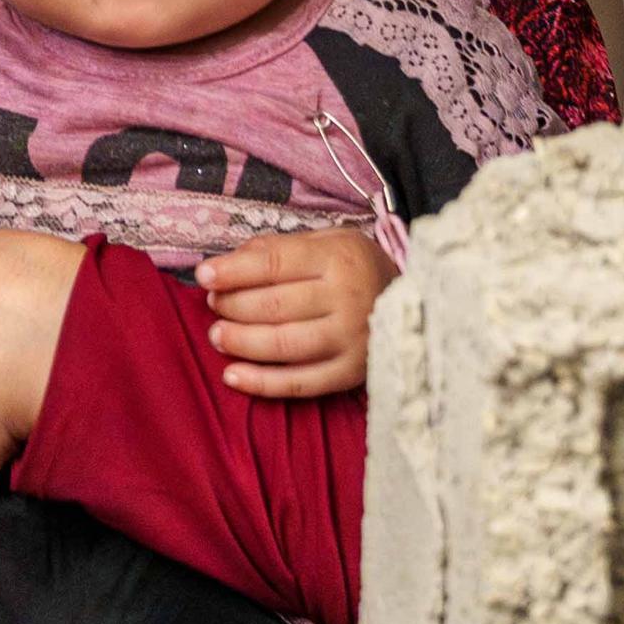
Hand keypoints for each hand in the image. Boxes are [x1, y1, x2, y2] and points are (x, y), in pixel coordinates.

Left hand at [195, 226, 391, 397]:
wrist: (419, 303)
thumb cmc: (357, 268)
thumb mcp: (329, 241)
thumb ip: (280, 247)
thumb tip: (228, 263)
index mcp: (339, 257)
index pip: (274, 263)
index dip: (233, 271)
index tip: (204, 275)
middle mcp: (348, 298)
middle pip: (273, 305)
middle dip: (232, 305)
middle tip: (213, 304)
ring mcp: (351, 340)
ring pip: (282, 345)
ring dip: (240, 341)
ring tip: (218, 335)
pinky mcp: (351, 374)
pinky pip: (299, 383)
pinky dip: (261, 383)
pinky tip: (232, 376)